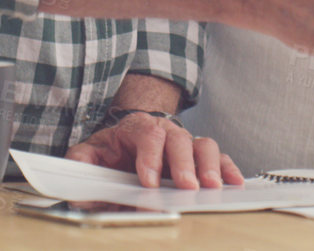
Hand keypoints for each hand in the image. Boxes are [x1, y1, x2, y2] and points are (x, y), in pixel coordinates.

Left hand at [65, 112, 243, 189]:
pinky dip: (228, 168)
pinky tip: (233, 182)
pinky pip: (218, 158)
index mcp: (138, 128)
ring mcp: (185, 142)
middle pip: (178, 140)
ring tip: (210, 186)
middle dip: (183, 164)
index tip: (149, 182)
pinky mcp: (199, 157)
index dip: (150, 158)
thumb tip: (79, 176)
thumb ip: (82, 162)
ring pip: (203, 145)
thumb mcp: (90, 153)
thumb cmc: (112, 150)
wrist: (128, 140)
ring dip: (209, 165)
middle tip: (186, 186)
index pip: (147, 136)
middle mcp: (166, 131)